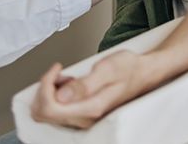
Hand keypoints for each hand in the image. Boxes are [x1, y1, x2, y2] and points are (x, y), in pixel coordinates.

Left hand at [31, 51, 154, 128]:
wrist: (142, 73)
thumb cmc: (128, 69)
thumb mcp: (107, 69)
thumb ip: (84, 84)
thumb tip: (61, 95)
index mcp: (89, 108)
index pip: (50, 108)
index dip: (45, 86)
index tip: (56, 69)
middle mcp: (85, 119)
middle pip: (44, 113)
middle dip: (45, 89)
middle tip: (59, 73)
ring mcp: (83, 119)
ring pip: (48, 112)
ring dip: (50, 91)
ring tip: (66, 77)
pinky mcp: (82, 115)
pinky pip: (57, 110)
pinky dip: (56, 94)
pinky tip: (68, 83)